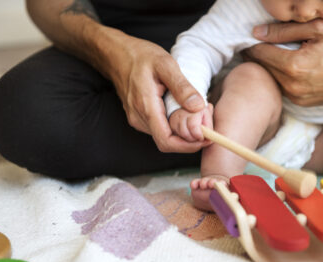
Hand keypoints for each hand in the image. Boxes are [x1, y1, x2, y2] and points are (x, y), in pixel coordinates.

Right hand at [102, 32, 207, 152]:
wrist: (116, 54)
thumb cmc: (139, 56)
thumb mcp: (165, 64)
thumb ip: (182, 87)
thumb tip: (198, 107)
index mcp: (146, 107)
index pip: (166, 142)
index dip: (188, 145)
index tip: (205, 137)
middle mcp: (139, 118)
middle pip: (168, 142)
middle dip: (190, 138)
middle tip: (207, 122)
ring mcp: (137, 119)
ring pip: (164, 136)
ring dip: (183, 132)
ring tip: (198, 114)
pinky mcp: (139, 117)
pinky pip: (159, 128)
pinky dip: (174, 125)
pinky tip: (184, 111)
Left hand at [244, 19, 322, 105]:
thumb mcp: (318, 29)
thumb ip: (284, 31)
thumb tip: (257, 33)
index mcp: (294, 66)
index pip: (260, 54)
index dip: (252, 45)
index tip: (249, 39)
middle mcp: (292, 85)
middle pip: (263, 68)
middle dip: (259, 55)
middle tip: (259, 45)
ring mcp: (296, 97)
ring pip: (272, 78)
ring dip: (270, 67)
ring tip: (274, 54)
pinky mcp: (301, 103)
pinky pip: (282, 87)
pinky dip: (281, 77)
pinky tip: (289, 68)